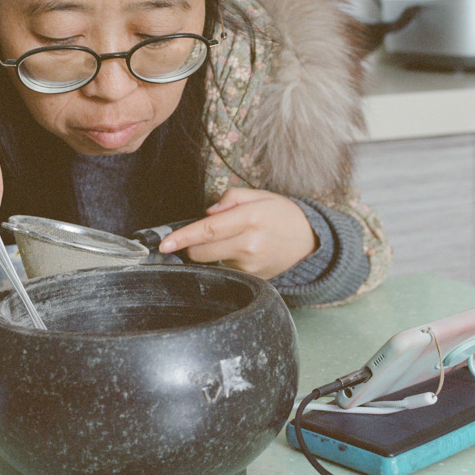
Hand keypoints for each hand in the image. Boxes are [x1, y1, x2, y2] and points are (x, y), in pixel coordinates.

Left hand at [157, 188, 316, 280]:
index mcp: (250, 218)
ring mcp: (251, 265)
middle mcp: (250, 244)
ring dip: (212, 251)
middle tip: (202, 234)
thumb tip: (208, 211)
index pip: (208, 229)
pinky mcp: (253, 279)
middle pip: (202, 251)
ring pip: (212, 261)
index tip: (164, 243)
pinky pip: (226, 269)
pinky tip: (244, 252)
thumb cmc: (282, 215)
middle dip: (192, 244)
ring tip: (235, 239)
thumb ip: (231, 197)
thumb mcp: (260, 195)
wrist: (311, 242)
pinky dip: (226, 260)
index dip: (183, 237)